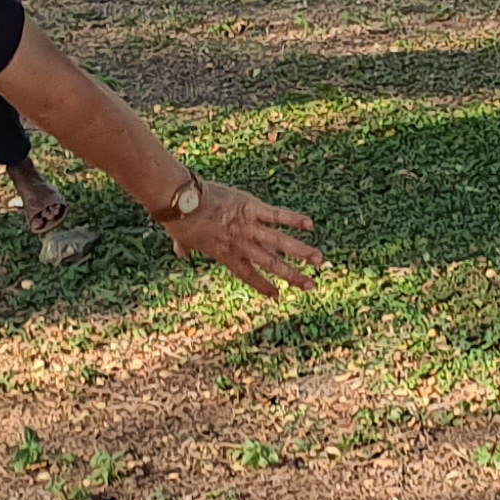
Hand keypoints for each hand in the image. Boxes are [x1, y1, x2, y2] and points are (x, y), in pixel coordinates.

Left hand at [163, 181, 321, 296]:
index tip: (278, 295)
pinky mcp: (252, 207)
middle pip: (273, 264)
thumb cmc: (180, 222)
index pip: (249, 275)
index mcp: (227, 255)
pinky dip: (294, 220)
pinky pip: (277, 215)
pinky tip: (310, 225)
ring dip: (302, 252)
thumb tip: (181, 253)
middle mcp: (242, 245)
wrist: (182, 203)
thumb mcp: (184, 240)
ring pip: (281, 243)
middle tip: (311, 285)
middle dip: (293, 276)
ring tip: (319, 260)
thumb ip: (186, 248)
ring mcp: (249, 227)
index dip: (264, 285)